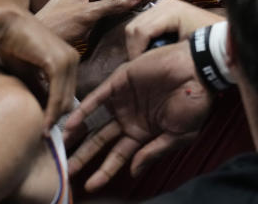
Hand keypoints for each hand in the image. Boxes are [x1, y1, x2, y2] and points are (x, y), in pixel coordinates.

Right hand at [0, 10, 78, 133]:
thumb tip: (44, 113)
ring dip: (54, 118)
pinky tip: (44, 125)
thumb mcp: (28, 74)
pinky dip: (51, 112)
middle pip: (69, 97)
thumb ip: (38, 90)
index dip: (58, 111)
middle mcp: (72, 58)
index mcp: (68, 58)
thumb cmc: (12, 45)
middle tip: (46, 135)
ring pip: (65, 99)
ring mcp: (67, 60)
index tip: (48, 127)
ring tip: (43, 133)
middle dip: (58, 117)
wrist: (4, 24)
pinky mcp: (58, 63)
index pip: (68, 91)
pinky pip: (58, 95)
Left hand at [35, 0, 142, 43]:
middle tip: (150, 12)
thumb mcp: (87, 15)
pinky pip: (104, 17)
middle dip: (131, 1)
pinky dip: (114, 22)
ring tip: (142, 21)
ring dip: (123, 12)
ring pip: (110, 6)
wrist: (33, 49)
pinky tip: (125, 30)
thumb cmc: (55, 28)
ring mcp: (83, 6)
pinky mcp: (83, 20)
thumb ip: (113, 4)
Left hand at [64, 43, 212, 191]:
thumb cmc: (195, 104)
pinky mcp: (120, 81)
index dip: (104, 171)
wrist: (198, 71)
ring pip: (94, 121)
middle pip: (100, 141)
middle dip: (83, 156)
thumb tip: (134, 172)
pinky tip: (69, 124)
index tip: (88, 185)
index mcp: (143, 133)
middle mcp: (129, 118)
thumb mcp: (178, 136)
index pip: (118, 156)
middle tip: (64, 171)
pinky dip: (83, 111)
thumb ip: (153, 152)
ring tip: (59, 146)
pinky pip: (97, 99)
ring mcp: (123, 100)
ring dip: (77, 134)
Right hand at [124, 0, 223, 58]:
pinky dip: (143, 40)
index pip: (140, 31)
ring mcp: (162, 5)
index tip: (140, 70)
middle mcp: (163, 4)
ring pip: (135, 26)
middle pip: (133, 27)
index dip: (136, 52)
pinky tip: (153, 51)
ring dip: (138, 45)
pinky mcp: (162, 10)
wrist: (224, 37)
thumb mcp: (187, 51)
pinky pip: (143, 25)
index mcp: (170, 10)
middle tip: (142, 67)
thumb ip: (163, 55)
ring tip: (148, 60)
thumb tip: (142, 64)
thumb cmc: (210, 45)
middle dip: (134, 49)